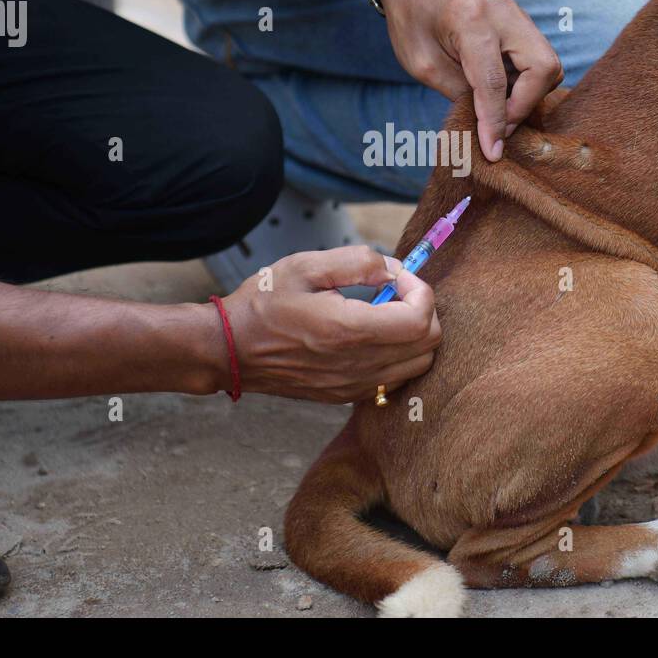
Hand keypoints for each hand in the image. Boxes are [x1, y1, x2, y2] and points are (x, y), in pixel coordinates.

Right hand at [221, 246, 440, 402]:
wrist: (230, 350)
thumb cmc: (264, 303)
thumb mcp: (306, 265)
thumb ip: (357, 261)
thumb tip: (393, 270)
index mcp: (349, 330)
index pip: (420, 319)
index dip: (420, 289)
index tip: (398, 275)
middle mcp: (358, 365)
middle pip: (428, 344)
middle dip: (422, 309)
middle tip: (392, 290)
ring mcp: (353, 386)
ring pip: (418, 365)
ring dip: (413, 334)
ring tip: (383, 312)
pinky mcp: (346, 396)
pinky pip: (395, 380)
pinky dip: (399, 356)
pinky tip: (372, 336)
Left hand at [379, 0, 561, 160]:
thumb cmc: (410, 20)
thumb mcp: (423, 65)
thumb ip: (460, 93)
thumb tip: (491, 126)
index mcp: (470, 20)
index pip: (494, 81)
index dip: (496, 122)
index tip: (494, 151)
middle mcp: (504, 13)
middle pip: (543, 68)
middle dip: (525, 105)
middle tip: (498, 125)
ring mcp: (518, 14)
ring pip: (548, 64)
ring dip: (528, 94)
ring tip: (497, 107)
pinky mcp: (521, 22)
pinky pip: (539, 58)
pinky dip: (527, 82)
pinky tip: (502, 91)